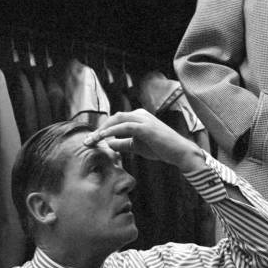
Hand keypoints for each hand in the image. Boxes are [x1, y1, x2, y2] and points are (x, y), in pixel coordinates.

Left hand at [83, 109, 201, 169]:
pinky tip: (104, 138)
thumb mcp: (137, 146)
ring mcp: (143, 119)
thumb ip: (123, 144)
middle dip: (99, 129)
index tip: (91, 140)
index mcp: (138, 117)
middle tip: (88, 141)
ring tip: (92, 141)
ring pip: (117, 120)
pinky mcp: (146, 127)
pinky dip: (112, 132)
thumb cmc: (161, 149)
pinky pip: (125, 127)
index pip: (116, 120)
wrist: (179, 153)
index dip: (102, 130)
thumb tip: (108, 144)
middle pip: (114, 118)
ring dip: (102, 130)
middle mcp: (140, 114)